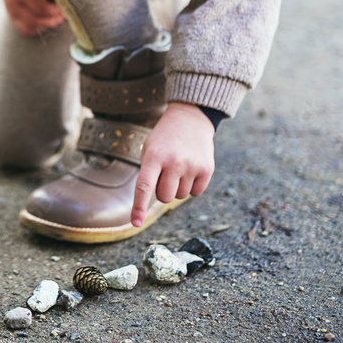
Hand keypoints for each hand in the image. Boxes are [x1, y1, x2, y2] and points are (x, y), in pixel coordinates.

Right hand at [0, 0, 65, 36]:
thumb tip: (64, 3)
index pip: (42, 8)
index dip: (56, 11)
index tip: (66, 8)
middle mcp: (13, 3)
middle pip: (36, 20)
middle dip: (53, 20)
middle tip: (65, 14)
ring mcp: (10, 11)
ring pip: (30, 28)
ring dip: (45, 25)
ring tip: (56, 17)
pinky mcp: (10, 15)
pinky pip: (24, 29)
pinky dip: (36, 28)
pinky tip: (45, 20)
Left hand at [130, 102, 214, 226]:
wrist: (190, 119)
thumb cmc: (164, 139)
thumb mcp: (149, 150)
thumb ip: (148, 175)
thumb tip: (150, 204)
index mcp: (154, 157)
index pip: (144, 187)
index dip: (139, 207)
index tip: (135, 222)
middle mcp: (174, 162)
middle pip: (164, 197)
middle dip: (162, 191)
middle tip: (165, 173)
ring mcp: (192, 166)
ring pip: (180, 196)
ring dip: (177, 187)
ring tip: (178, 167)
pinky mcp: (207, 169)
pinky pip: (195, 193)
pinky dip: (191, 186)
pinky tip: (190, 169)